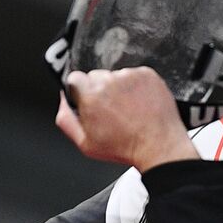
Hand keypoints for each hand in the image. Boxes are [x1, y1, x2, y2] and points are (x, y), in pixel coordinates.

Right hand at [55, 67, 196, 172]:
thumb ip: (66, 119)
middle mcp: (109, 82)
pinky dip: (137, 87)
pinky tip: (140, 105)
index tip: (89, 101)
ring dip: (119, 89)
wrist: (159, 148)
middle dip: (100, 91)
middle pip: (96, 77)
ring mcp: (130, 76)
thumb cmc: (124, 148)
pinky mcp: (147, 75)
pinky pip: (135, 75)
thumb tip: (63, 101)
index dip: (81, 91)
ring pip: (116, 76)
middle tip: (112, 111)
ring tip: (129, 111)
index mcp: (90, 95)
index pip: (74, 78)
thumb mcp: (86, 144)